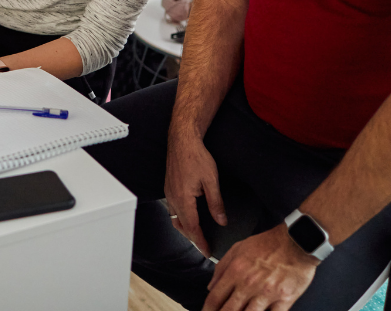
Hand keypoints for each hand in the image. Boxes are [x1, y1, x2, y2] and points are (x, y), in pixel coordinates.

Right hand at [165, 131, 227, 256]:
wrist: (182, 139)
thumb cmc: (196, 156)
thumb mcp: (211, 181)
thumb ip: (216, 203)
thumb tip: (221, 221)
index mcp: (183, 199)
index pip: (192, 228)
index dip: (200, 242)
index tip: (207, 251)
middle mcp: (173, 198)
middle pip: (181, 226)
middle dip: (193, 238)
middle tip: (204, 245)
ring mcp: (169, 192)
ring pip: (175, 218)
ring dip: (185, 228)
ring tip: (197, 234)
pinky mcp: (169, 186)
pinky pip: (173, 208)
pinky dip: (181, 217)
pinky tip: (189, 215)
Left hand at [202, 224, 318, 310]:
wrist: (295, 242)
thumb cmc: (266, 244)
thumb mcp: (238, 248)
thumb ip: (221, 267)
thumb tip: (211, 286)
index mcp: (236, 271)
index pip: (216, 297)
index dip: (208, 309)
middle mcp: (249, 285)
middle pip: (230, 310)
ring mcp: (267, 294)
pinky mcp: (284, 300)